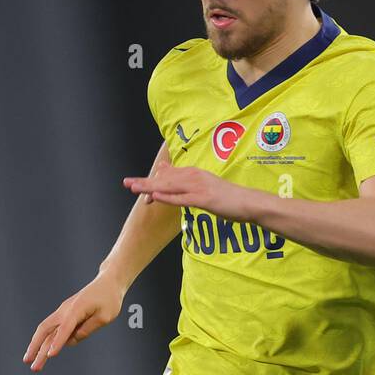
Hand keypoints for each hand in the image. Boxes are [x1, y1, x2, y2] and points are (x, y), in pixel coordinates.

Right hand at [23, 272, 124, 371]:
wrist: (107, 283)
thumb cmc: (109, 299)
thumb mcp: (105, 316)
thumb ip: (87, 329)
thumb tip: (71, 341)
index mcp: (76, 309)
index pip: (65, 329)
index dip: (57, 343)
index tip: (50, 356)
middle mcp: (65, 310)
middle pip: (45, 330)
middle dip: (36, 348)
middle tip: (31, 365)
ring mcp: (62, 312)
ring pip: (45, 331)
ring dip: (36, 346)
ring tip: (31, 362)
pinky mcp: (64, 315)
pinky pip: (52, 329)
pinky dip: (45, 340)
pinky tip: (41, 353)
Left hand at [123, 164, 241, 215]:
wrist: (248, 202)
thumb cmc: (227, 197)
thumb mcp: (205, 185)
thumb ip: (187, 180)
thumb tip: (169, 172)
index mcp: (194, 173)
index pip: (167, 176)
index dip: (151, 181)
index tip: (136, 187)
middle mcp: (194, 177)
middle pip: (165, 179)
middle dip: (145, 182)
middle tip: (127, 184)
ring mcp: (198, 187)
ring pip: (170, 187)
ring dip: (152, 188)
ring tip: (135, 189)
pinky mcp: (204, 199)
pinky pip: (182, 198)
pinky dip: (168, 197)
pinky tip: (156, 196)